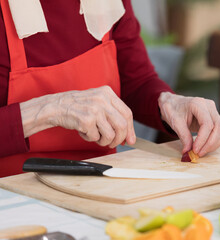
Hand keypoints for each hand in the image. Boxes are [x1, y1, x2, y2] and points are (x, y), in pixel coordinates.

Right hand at [20, 86, 135, 147]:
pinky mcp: (85, 120)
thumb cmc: (78, 107)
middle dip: (119, 139)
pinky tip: (83, 131)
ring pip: (110, 135)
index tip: (130, 140)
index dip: (130, 129)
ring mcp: (94, 109)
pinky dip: (90, 138)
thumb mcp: (98, 101)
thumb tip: (128, 136)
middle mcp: (102, 99)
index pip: (127, 113)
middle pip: (122, 126)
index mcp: (107, 92)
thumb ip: (113, 114)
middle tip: (113, 144)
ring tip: (95, 136)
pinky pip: (95, 137)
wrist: (55, 107)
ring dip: (103, 141)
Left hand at [158, 92, 219, 156]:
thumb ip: (183, 136)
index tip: (195, 150)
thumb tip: (188, 151)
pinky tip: (205, 147)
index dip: (203, 139)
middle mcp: (209, 106)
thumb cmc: (173, 110)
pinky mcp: (215, 118)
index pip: (207, 124)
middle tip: (199, 153)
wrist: (174, 103)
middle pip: (218, 127)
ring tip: (201, 151)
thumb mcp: (175, 123)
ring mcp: (214, 111)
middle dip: (210, 144)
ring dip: (214, 144)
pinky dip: (215, 142)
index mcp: (198, 104)